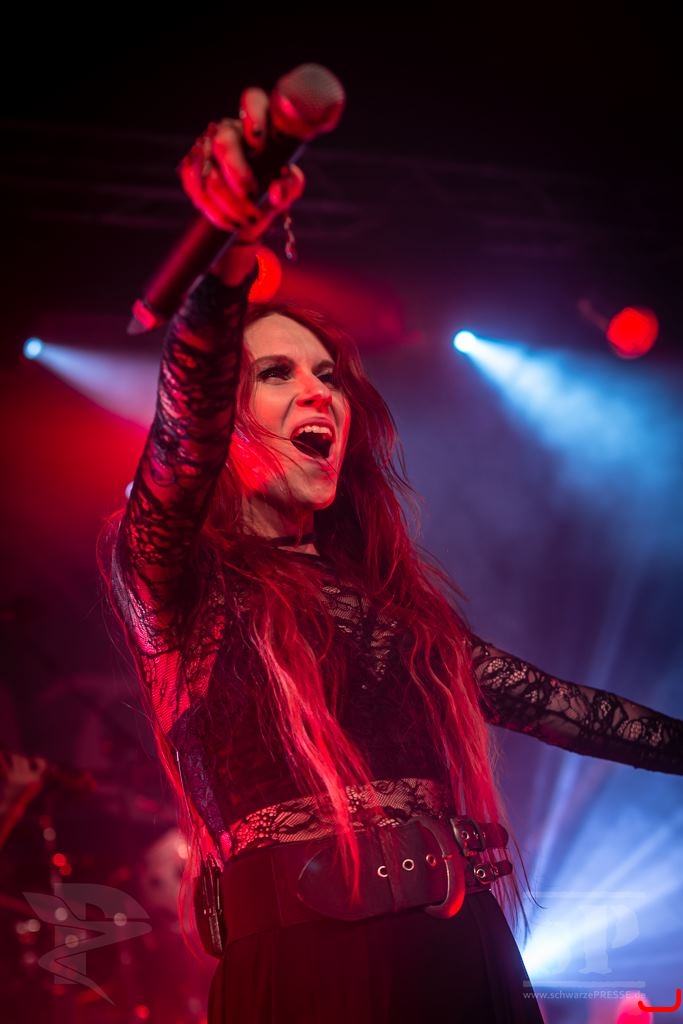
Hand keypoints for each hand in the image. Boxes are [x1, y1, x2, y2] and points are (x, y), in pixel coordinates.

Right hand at [178, 87, 304, 245]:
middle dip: (237, 174)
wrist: (250, 210)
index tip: (260, 146)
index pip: (252, 101)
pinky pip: (194, 188)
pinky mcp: (190, 168)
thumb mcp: (287, 188)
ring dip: (228, 203)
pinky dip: (212, 210)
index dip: (254, 119)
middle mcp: (228, 129)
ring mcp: (205, 147)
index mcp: (257, 122)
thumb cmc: (272, 188)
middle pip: (223, 142)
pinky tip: (229, 222)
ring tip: (246, 221)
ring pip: (207, 172)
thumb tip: (276, 190)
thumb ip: (289, 186)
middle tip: (252, 196)